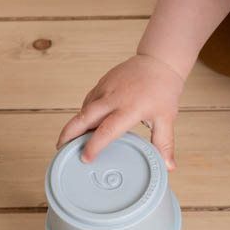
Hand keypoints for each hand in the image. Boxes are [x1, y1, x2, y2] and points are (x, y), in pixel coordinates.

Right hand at [57, 54, 184, 169]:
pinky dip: (82, 115)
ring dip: (73, 125)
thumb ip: (164, 144)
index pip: (107, 130)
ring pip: (83, 109)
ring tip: (67, 142)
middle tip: (60, 150)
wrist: (158, 61)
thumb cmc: (163, 90)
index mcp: (130, 109)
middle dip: (69, 134)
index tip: (85, 158)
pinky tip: (81, 127)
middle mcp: (114, 98)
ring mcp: (105, 89)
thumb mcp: (166, 119)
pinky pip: (88, 102)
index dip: (94, 145)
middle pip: (84, 117)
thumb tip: (169, 167)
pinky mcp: (102, 84)